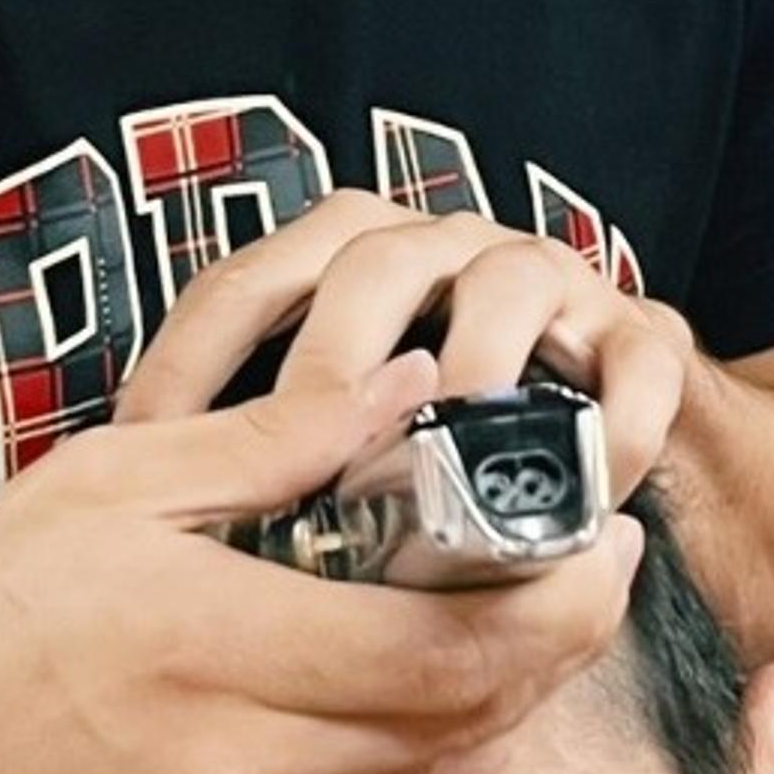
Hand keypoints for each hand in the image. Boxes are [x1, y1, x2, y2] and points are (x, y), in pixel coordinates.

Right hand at [0, 358, 640, 773]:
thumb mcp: (104, 487)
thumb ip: (276, 441)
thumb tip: (412, 386)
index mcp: (211, 649)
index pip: (456, 645)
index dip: (561, 601)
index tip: (610, 544)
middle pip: (459, 721)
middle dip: (538, 645)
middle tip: (576, 573)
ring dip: (454, 707)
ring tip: (452, 622)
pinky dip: (364, 773)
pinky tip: (331, 713)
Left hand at [116, 188, 699, 491]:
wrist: (606, 446)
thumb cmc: (442, 459)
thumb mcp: (320, 451)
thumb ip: (247, 461)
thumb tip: (129, 523)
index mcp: (350, 262)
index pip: (246, 283)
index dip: (190, 362)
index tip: (142, 449)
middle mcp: (449, 250)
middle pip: (375, 264)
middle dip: (332, 362)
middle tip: (296, 464)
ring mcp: (552, 284)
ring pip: (507, 285)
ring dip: (468, 373)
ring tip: (434, 469)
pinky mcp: (644, 336)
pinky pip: (634, 362)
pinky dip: (613, 422)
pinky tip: (577, 493)